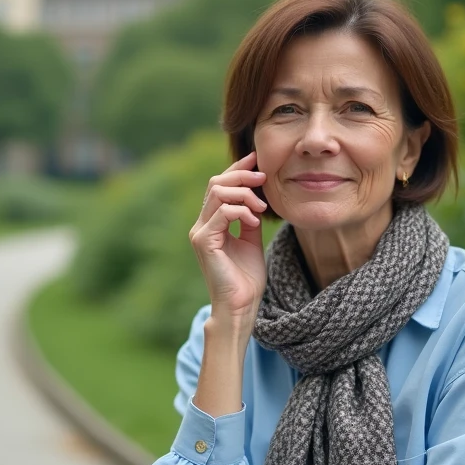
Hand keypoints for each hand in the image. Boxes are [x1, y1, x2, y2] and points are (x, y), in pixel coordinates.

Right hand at [189, 151, 268, 321]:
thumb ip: (248, 217)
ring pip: (218, 193)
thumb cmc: (246, 278)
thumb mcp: (251, 239)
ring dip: (245, 194)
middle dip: (242, 175)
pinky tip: (254, 222)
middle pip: (216, 183)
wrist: (241, 305)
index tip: (257, 160)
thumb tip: (255, 194)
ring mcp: (200, 232)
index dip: (237, 168)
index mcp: (210, 223)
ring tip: (261, 208)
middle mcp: (201, 225)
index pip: (219, 185)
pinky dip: (242, 211)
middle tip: (264, 178)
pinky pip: (223, 212)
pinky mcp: (204, 242)